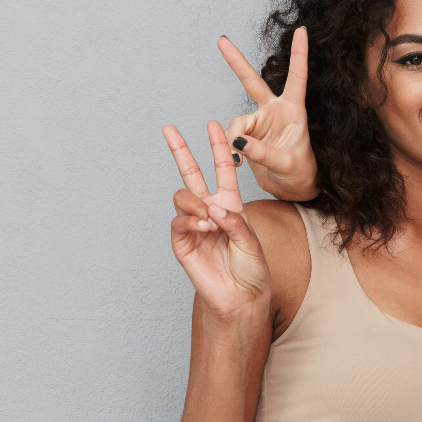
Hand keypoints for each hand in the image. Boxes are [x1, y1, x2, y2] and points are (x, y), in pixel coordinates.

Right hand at [162, 120, 270, 316]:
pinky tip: (204, 229)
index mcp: (231, 205)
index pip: (222, 169)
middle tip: (169, 128)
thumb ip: (234, 221)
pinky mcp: (182, 242)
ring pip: (182, 196)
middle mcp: (210, 210)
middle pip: (191, 173)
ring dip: (195, 203)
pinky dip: (191, 222)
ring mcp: (194, 225)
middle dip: (180, 150)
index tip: (213, 124)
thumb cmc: (253, 269)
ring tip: (210, 221)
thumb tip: (211, 209)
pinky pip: (179, 222)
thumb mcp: (252, 240)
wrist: (242, 296)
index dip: (217, 147)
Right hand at [219, 26, 318, 200]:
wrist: (292, 190)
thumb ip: (263, 153)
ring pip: (236, 121)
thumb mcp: (287, 164)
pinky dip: (230, 146)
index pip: (297, 78)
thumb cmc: (300, 175)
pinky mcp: (248, 136)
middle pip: (252, 82)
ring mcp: (260, 122)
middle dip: (235, 62)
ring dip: (235, 137)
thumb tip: (238, 141)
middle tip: (221, 40)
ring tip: (242, 157)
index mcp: (294, 111)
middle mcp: (275, 112)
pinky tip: (237, 158)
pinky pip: (232, 136)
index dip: (299, 54)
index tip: (301, 30)